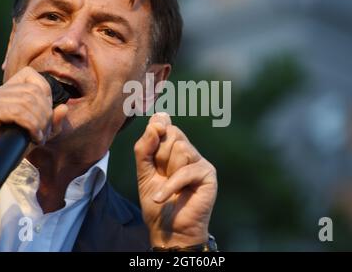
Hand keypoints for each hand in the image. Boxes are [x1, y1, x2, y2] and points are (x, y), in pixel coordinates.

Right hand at [0, 67, 67, 179]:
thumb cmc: (7, 148)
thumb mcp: (35, 134)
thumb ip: (51, 123)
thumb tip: (64, 108)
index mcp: (7, 91)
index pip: (32, 76)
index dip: (46, 93)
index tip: (47, 116)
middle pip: (33, 91)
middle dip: (46, 113)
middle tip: (44, 133)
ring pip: (27, 101)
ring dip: (40, 121)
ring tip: (39, 137)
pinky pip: (16, 112)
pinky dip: (31, 125)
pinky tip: (33, 137)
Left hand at [134, 112, 217, 246]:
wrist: (168, 230)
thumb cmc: (156, 202)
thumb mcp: (143, 171)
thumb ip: (145, 146)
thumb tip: (158, 121)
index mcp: (173, 148)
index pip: (165, 125)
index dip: (157, 129)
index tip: (153, 140)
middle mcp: (188, 151)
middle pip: (173, 134)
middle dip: (159, 156)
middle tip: (160, 175)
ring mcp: (199, 161)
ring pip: (181, 149)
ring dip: (167, 172)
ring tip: (167, 187)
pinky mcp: (208, 174)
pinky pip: (186, 170)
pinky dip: (171, 186)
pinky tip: (162, 197)